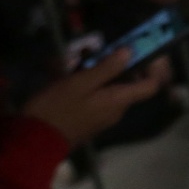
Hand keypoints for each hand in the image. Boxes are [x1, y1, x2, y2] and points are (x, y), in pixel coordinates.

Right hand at [24, 50, 171, 146]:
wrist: (34, 140)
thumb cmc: (57, 108)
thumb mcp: (80, 83)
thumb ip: (107, 68)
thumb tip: (130, 52)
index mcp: (118, 101)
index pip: (151, 85)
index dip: (154, 67)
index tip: (145, 49)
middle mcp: (116, 110)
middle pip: (129, 82)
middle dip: (117, 62)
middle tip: (96, 48)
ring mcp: (102, 115)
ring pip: (110, 87)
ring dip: (98, 70)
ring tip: (77, 56)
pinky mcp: (89, 117)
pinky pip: (97, 95)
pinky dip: (89, 81)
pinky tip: (69, 72)